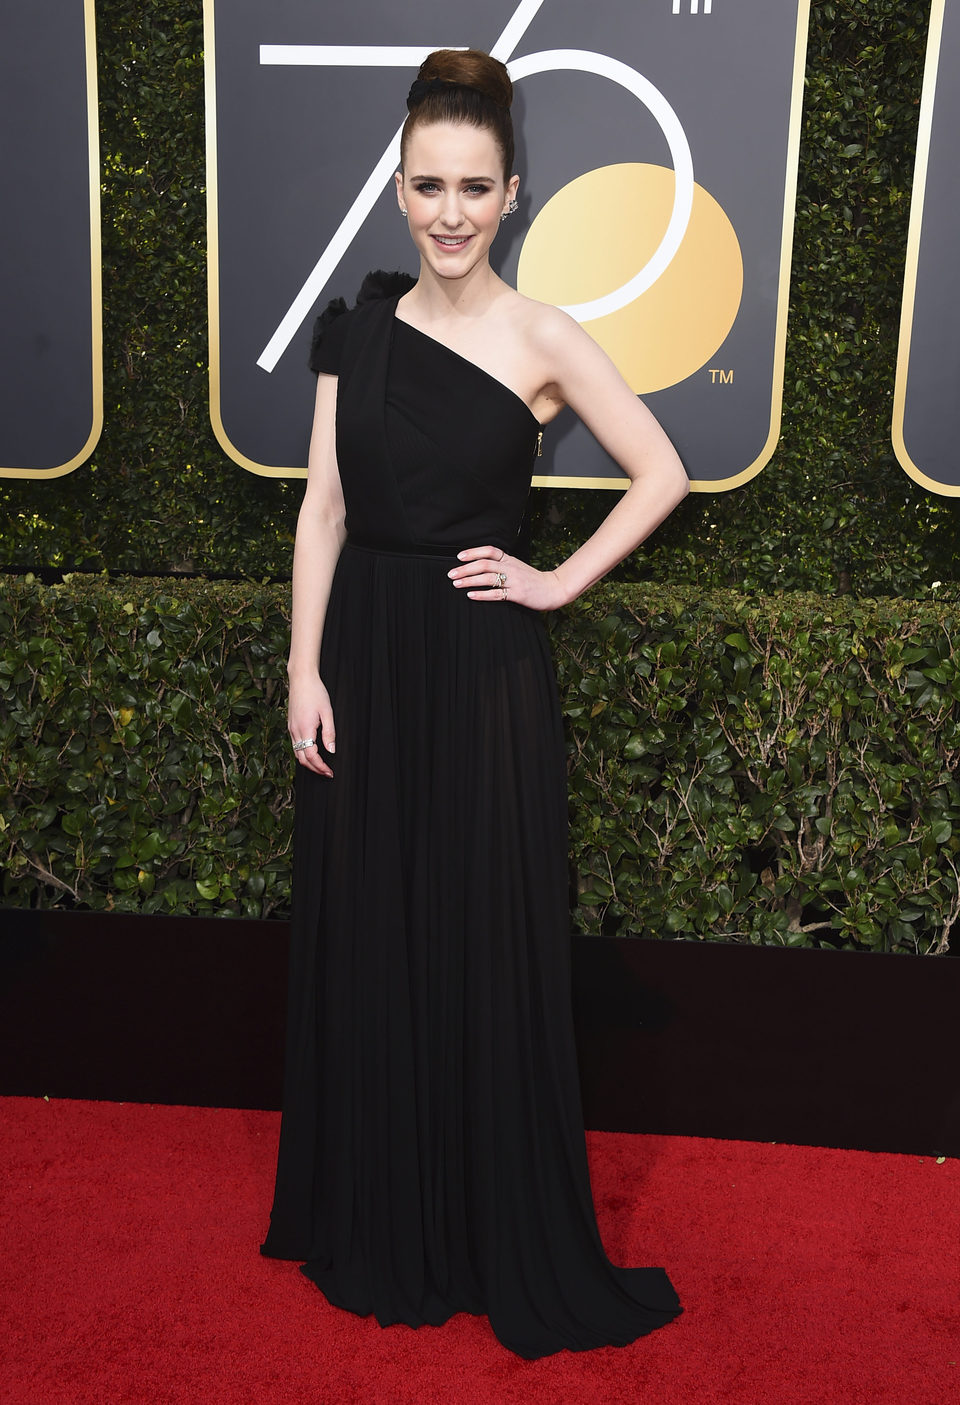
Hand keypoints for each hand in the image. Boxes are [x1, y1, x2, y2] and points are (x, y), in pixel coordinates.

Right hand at [288, 672, 335, 776]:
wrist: (301, 679)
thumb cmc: (315, 692)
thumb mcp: (327, 712)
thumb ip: (329, 732)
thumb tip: (331, 750)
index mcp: (305, 729)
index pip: (311, 756)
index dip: (320, 767)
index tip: (329, 772)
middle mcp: (295, 731)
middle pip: (302, 759)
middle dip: (314, 768)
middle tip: (327, 772)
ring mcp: (291, 728)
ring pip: (296, 753)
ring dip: (308, 762)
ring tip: (321, 765)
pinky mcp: (290, 725)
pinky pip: (294, 745)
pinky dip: (302, 753)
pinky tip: (311, 752)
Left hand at [447, 546, 566, 611]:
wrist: (554, 588)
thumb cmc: (533, 579)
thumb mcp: (518, 567)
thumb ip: (503, 565)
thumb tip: (481, 565)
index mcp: (510, 559)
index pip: (490, 550)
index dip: (473, 552)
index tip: (459, 557)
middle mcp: (511, 568)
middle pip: (484, 564)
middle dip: (465, 569)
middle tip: (451, 574)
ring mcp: (514, 581)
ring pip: (488, 578)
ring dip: (470, 580)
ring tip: (457, 584)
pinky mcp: (517, 594)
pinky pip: (497, 594)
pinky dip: (482, 594)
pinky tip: (471, 595)